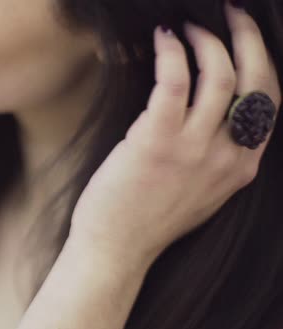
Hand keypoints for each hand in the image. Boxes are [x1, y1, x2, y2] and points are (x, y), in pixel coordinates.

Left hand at [70, 2, 281, 265]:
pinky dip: (172, 52)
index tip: (247, 36)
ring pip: (219, 74)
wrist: (117, 248)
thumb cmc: (150, 217)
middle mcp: (229, 156)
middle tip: (231, 11)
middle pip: (257, 80)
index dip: (262, 60)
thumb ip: (218, 156)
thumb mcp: (202, 191)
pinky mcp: (157, 142)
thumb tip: (213, 115)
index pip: (270, 100)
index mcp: (243, 166)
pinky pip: (174, 80)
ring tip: (186, 26)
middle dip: (248, 36)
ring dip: (205, 39)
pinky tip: (162, 38)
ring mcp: (195, 149)